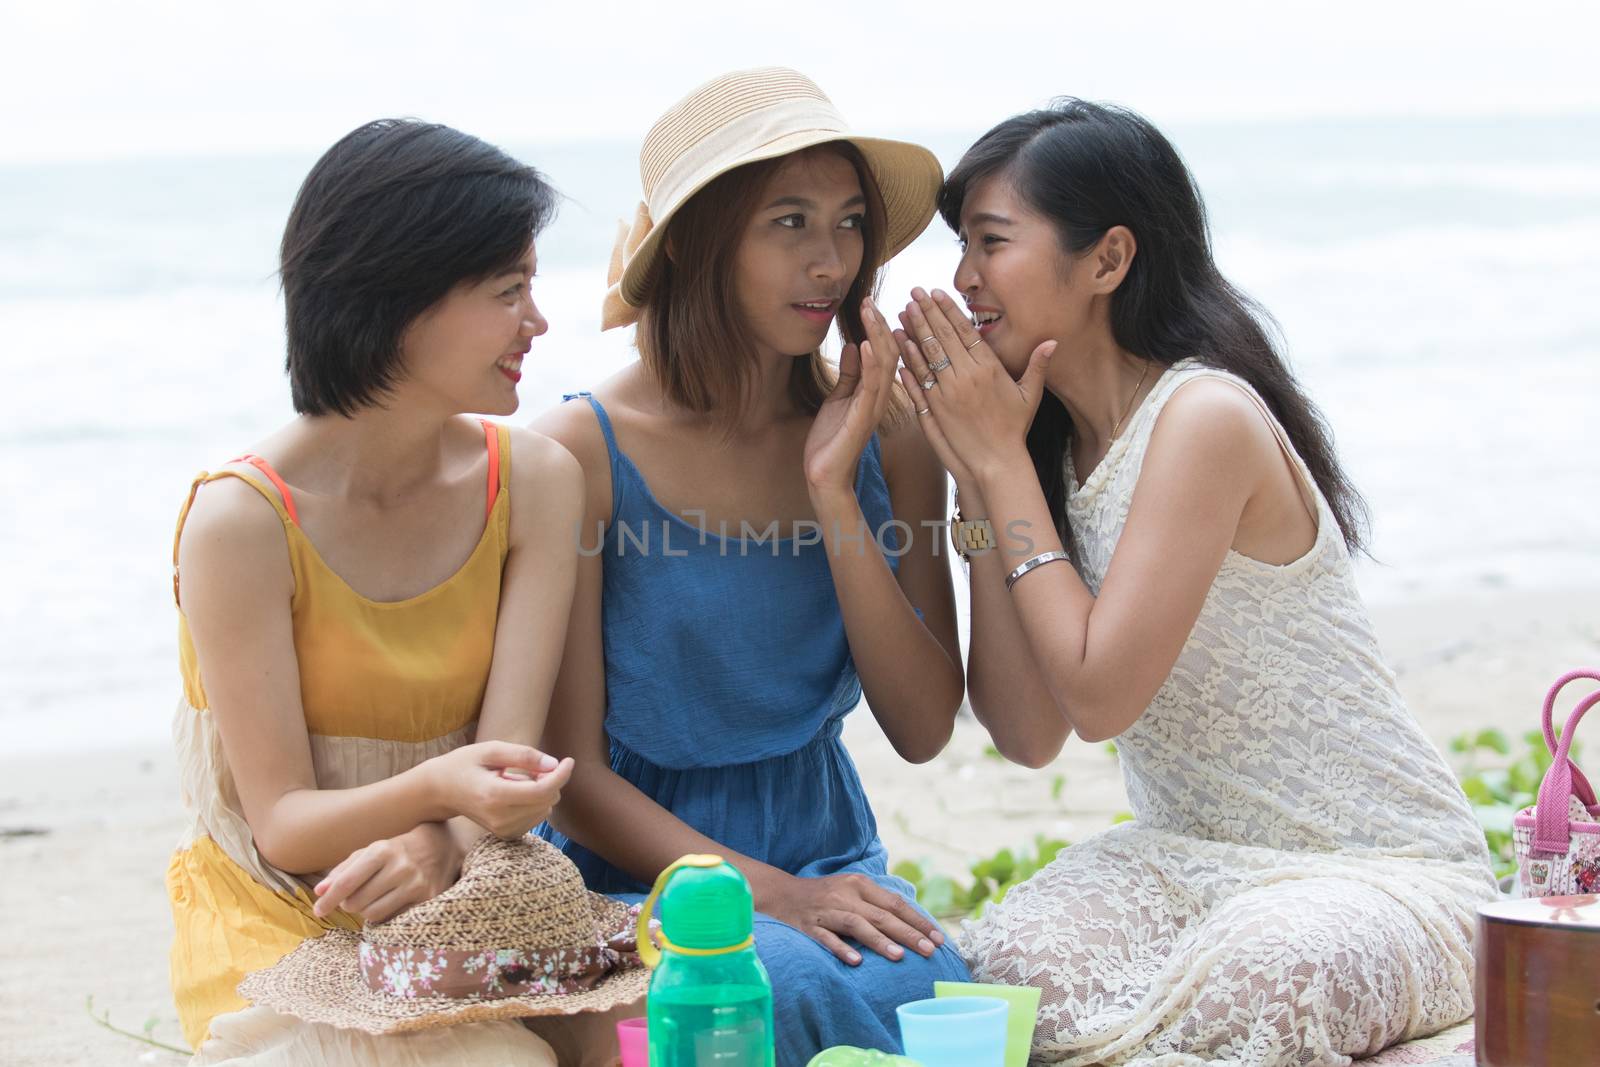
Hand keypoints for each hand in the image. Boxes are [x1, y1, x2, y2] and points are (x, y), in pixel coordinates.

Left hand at [312, 821, 469, 921]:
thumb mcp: (369, 852)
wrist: (439, 847)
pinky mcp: (427, 899)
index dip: (328, 900)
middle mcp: (400, 867)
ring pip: (373, 914)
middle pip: (357, 902)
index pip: (347, 882)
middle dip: (348, 904)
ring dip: (365, 912)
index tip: (318, 910)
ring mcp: (416, 884)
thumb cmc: (395, 851)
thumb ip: (342, 870)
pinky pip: (392, 919)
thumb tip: (319, 892)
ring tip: (371, 900)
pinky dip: (383, 915)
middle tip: (353, 898)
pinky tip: (388, 903)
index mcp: (382, 851)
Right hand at [427, 741, 574, 838]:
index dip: (561, 775)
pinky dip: (534, 802)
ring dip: (540, 790)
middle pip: (547, 800)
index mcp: (494, 796)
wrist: (440, 791)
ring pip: (545, 809)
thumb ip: (523, 755)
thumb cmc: (464, 764)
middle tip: (528, 766)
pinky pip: (537, 817)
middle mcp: (500, 818)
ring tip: (512, 780)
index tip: (568, 760)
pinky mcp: (506, 834)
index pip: (542, 791)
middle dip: (549, 780)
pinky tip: (514, 793)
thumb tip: (554, 764)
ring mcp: (503, 830)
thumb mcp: (490, 750)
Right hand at [756, 869, 944, 965]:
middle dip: (908, 933)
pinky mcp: (809, 926)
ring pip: (857, 925)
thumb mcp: (853, 890)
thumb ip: (878, 903)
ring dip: (879, 941)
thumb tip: (914, 924)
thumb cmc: (827, 896)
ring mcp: (827, 911)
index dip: (918, 920)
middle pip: (881, 915)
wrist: (783, 894)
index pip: (895, 903)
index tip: (939, 938)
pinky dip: (842, 949)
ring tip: (900, 957)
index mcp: (860, 884)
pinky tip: (856, 962)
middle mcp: (845, 895)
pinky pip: (827, 938)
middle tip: (930, 951)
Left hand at [803, 300, 898, 492]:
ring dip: (876, 337)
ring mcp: (872, 409)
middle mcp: (878, 399)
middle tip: (869, 300)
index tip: (869, 303)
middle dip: (879, 326)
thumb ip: (848, 374)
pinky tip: (865, 344)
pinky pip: (870, 388)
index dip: (878, 329)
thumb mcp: (837, 399)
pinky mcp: (861, 420)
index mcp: (873, 393)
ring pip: (883, 367)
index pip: (883, 354)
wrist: (823, 476)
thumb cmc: (831, 441)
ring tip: (869, 312)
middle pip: (887, 355)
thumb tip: (855, 345)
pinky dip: (869, 364)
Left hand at [895, 288, 1054, 485]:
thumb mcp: (1030, 396)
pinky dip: (909, 361)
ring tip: (903, 312)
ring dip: (913, 331)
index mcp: (989, 368)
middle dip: (927, 312)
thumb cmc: (1014, 429)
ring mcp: (949, 392)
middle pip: (943, 337)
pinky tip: (901, 346)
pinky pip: (919, 379)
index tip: (936, 293)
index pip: (965, 331)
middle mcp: (967, 376)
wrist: (996, 462)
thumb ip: (1037, 366)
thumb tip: (1053, 342)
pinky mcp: (935, 408)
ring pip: (927, 355)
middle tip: (914, 293)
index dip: (949, 310)